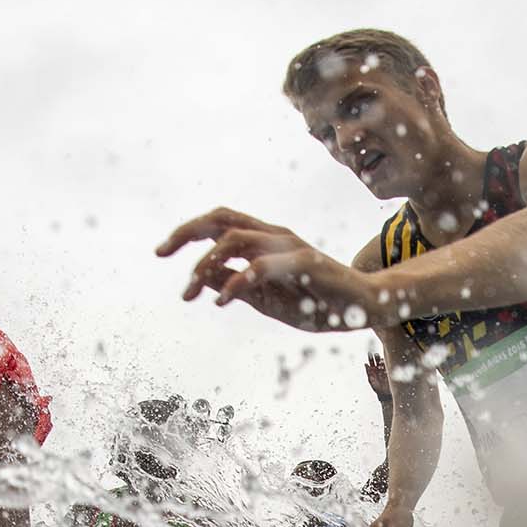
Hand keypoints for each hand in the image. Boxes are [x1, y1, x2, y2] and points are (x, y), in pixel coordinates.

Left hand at [158, 207, 380, 332]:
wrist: (366, 307)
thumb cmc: (318, 303)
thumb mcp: (267, 299)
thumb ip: (236, 284)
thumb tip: (203, 276)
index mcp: (265, 240)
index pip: (219, 222)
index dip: (187, 231)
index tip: (161, 252)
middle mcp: (274, 235)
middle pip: (221, 219)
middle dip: (186, 232)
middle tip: (160, 253)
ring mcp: (290, 246)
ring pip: (235, 239)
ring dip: (205, 263)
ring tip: (190, 292)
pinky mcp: (305, 262)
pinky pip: (262, 266)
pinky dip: (237, 283)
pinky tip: (221, 302)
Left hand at [365, 353, 392, 400]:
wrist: (386, 394)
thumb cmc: (377, 388)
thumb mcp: (371, 381)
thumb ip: (369, 373)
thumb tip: (365, 364)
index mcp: (373, 371)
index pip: (371, 362)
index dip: (370, 357)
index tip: (370, 354)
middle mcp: (379, 369)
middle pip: (377, 360)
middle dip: (376, 357)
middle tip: (376, 354)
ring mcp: (385, 370)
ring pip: (383, 362)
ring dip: (382, 360)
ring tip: (380, 359)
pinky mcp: (390, 372)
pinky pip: (388, 366)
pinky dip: (387, 364)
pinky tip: (386, 363)